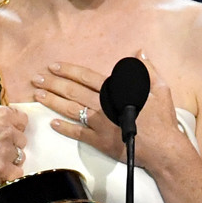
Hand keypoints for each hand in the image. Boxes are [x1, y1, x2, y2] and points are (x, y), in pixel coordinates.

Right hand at [0, 101, 28, 184]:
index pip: (23, 120)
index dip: (16, 127)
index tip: (7, 133)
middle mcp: (4, 131)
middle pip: (22, 140)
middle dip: (12, 144)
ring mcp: (4, 150)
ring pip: (21, 156)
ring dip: (11, 160)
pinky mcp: (2, 168)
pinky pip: (17, 172)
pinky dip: (9, 173)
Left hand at [32, 51, 189, 166]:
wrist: (164, 149)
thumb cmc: (163, 120)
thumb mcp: (161, 90)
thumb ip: (147, 70)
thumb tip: (138, 53)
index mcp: (116, 92)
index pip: (87, 77)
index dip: (69, 71)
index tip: (54, 66)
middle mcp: (104, 106)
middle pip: (73, 91)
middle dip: (54, 83)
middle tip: (37, 79)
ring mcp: (100, 124)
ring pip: (71, 110)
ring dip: (53, 102)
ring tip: (39, 95)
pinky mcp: (100, 141)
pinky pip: (78, 133)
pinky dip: (64, 128)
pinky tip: (52, 123)